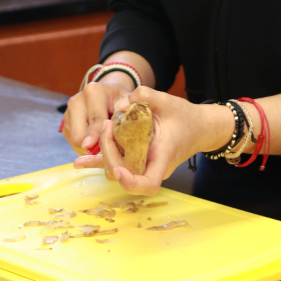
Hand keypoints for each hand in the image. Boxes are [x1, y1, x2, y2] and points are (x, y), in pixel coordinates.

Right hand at [62, 80, 131, 155]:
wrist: (108, 93)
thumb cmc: (120, 99)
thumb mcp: (129, 100)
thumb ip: (129, 108)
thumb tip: (123, 120)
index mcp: (93, 92)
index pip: (95, 117)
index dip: (94, 133)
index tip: (90, 145)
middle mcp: (76, 101)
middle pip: (79, 133)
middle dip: (92, 144)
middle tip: (107, 147)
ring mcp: (68, 112)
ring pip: (74, 139)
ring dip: (88, 145)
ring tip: (103, 141)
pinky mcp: (65, 123)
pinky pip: (72, 141)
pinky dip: (84, 144)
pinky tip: (96, 139)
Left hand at [71, 87, 229, 195]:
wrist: (200, 128)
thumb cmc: (187, 116)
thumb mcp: (168, 100)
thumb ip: (143, 96)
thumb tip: (118, 106)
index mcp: (163, 156)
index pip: (148, 184)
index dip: (130, 183)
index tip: (119, 169)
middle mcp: (152, 167)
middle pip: (124, 175)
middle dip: (108, 153)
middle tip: (107, 126)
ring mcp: (145, 166)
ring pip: (117, 171)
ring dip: (103, 155)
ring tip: (100, 131)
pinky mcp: (138, 161)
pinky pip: (118, 165)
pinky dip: (100, 161)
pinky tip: (81, 162)